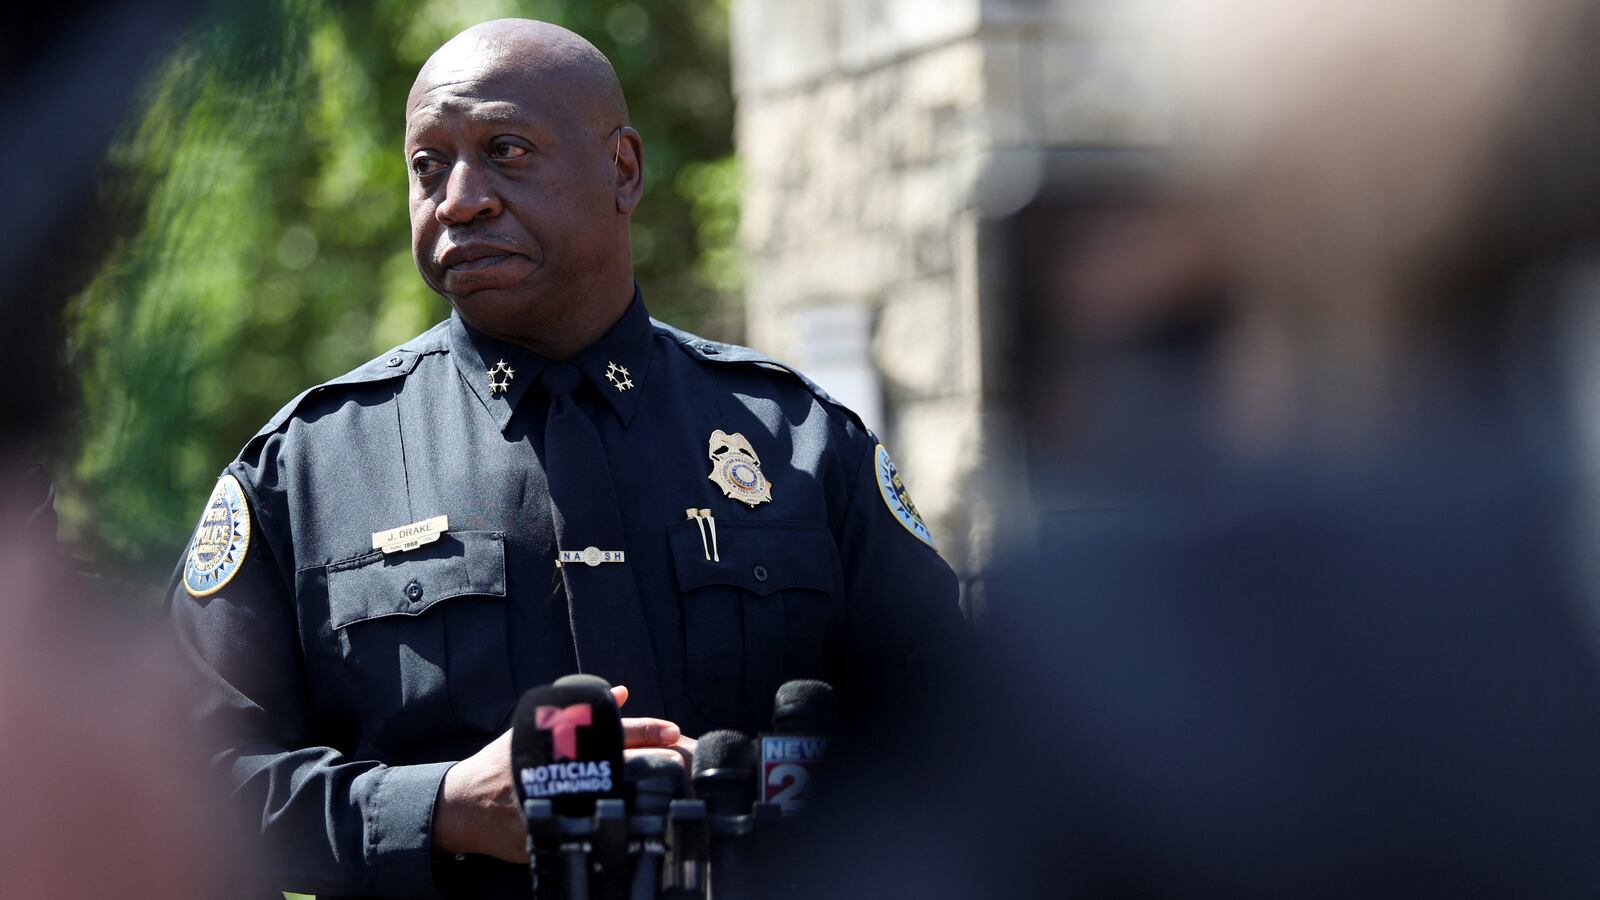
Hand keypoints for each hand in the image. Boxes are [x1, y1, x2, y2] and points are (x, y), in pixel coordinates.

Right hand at [432, 684, 692, 861]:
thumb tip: (621, 693)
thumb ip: (579, 711)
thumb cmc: (506, 760)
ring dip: (644, 796)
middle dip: (654, 764)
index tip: (674, 733)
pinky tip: (641, 826)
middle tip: (682, 764)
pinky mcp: (552, 834)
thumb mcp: (538, 727)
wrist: (464, 804)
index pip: (612, 731)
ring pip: (613, 799)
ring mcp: (558, 804)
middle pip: (619, 764)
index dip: (647, 731)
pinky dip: (618, 827)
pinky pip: (592, 831)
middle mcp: (562, 771)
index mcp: (561, 742)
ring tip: (672, 794)